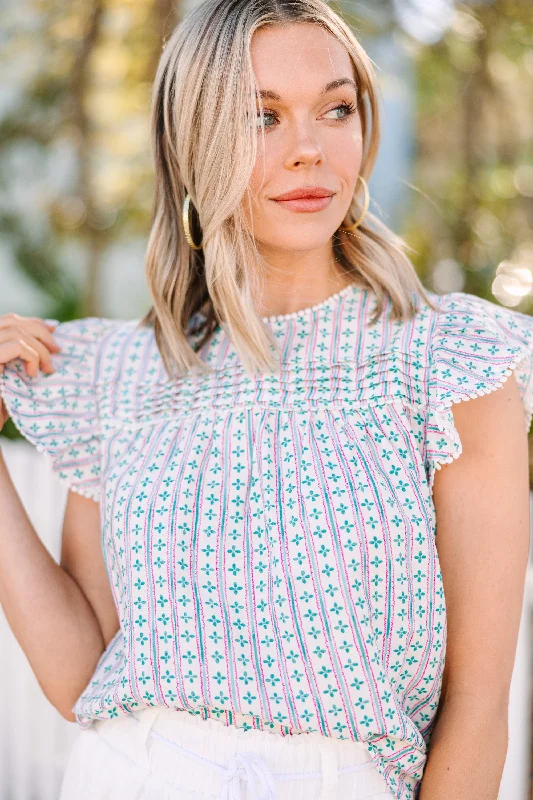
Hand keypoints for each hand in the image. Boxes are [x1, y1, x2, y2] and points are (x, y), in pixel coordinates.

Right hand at [0, 313, 60, 428]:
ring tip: (47, 369)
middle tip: (58, 350)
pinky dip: (31, 357)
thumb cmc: (1, 406)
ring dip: (39, 349)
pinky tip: (33, 374)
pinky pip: (16, 346)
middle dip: (40, 332)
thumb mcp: (16, 373)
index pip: (9, 320)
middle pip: (12, 321)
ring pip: (16, 331)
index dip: (33, 322)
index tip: (55, 330)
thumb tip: (52, 328)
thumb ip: (26, 353)